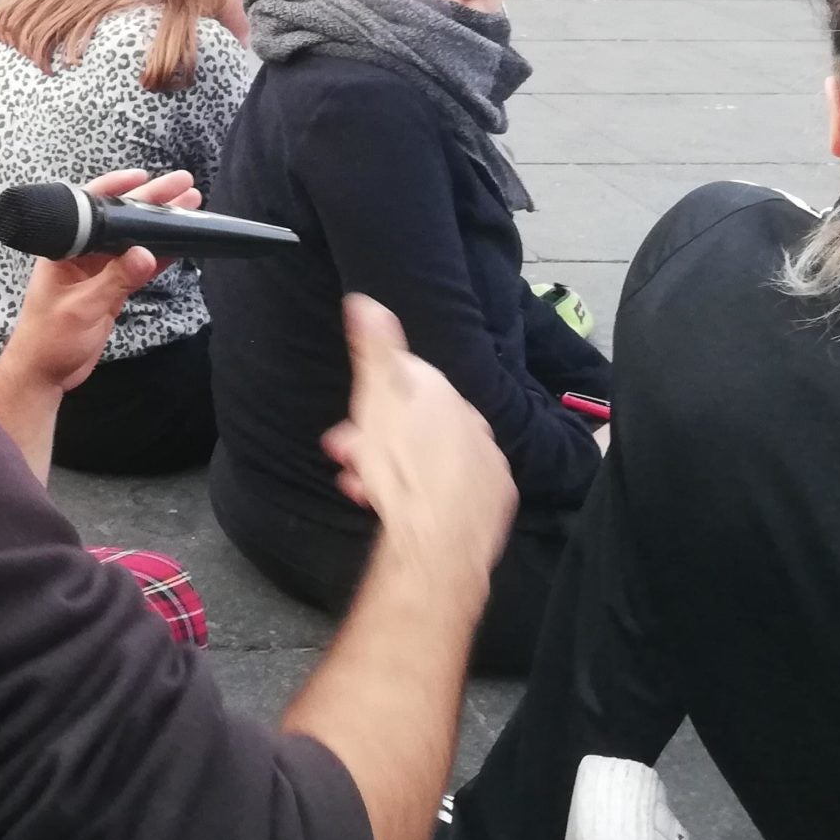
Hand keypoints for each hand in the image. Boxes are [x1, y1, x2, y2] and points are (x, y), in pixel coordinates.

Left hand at [0, 168, 196, 486]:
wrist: (44, 372)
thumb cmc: (48, 339)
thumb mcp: (83, 308)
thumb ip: (115, 281)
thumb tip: (145, 254)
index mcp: (65, 248)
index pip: (91, 207)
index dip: (118, 187)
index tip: (144, 177)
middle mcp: (81, 254)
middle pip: (120, 220)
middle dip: (151, 202)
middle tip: (183, 185)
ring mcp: (97, 271)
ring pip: (133, 241)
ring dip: (160, 227)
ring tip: (190, 207)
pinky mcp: (109, 289)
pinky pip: (137, 266)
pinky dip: (158, 256)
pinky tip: (180, 245)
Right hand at [320, 296, 514, 590]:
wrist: (438, 540)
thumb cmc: (402, 465)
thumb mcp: (377, 397)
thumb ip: (374, 348)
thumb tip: (365, 300)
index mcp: (445, 395)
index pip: (409, 381)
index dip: (373, 399)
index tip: (350, 418)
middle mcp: (474, 425)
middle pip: (417, 423)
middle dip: (378, 437)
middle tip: (346, 459)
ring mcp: (487, 467)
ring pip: (431, 458)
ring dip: (394, 468)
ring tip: (362, 489)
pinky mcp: (493, 506)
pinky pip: (452, 491)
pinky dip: (425, 494)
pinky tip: (400, 507)